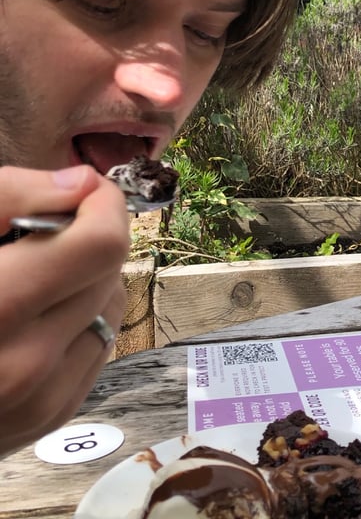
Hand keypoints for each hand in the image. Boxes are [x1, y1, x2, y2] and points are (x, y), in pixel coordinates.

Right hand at [0, 165, 129, 456]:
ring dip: (88, 280)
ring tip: (34, 275)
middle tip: (43, 232)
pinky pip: (98, 347)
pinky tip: (33, 316)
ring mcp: (36, 400)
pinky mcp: (46, 417)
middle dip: (88, 239)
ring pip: (110, 309)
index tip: (87, 189)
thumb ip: (7, 196)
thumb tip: (80, 184)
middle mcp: (20, 364)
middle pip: (108, 272)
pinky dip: (80, 320)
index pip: (99, 245)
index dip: (102, 205)